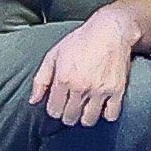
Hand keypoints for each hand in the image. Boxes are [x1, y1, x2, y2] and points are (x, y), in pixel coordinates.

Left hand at [32, 3, 141, 127]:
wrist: (110, 30)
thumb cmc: (80, 41)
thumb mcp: (54, 55)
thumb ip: (41, 79)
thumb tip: (33, 101)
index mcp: (63, 79)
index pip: (54, 110)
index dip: (55, 109)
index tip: (59, 104)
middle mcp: (81, 87)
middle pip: (70, 118)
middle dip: (68, 115)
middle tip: (72, 106)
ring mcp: (100, 90)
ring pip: (89, 120)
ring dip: (85, 117)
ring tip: (86, 108)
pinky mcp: (117, 90)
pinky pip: (110, 115)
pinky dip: (106, 114)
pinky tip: (102, 106)